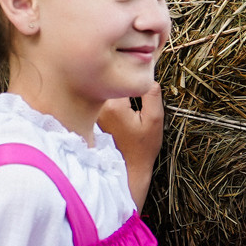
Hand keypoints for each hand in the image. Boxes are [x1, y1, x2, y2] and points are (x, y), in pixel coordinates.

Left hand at [97, 82, 164, 203]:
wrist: (128, 170)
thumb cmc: (142, 148)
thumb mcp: (154, 120)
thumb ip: (152, 95)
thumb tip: (146, 75)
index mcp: (113, 104)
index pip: (123, 75)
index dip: (134, 76)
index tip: (142, 83)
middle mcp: (97, 106)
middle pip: (111, 81)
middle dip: (124, 83)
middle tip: (135, 97)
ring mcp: (91, 113)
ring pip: (105, 89)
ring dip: (115, 90)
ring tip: (127, 110)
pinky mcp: (91, 119)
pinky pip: (99, 100)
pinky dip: (108, 101)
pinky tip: (119, 118)